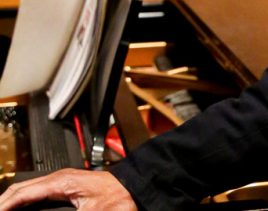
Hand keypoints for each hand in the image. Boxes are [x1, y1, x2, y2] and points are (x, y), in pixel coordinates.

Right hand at [0, 169, 135, 209]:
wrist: (137, 186)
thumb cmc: (120, 196)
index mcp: (61, 182)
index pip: (22, 193)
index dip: (5, 205)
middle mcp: (60, 178)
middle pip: (21, 188)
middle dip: (5, 201)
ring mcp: (64, 180)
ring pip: (29, 189)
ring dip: (14, 200)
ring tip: (4, 210)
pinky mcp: (69, 185)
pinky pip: (39, 191)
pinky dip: (25, 199)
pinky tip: (23, 208)